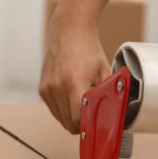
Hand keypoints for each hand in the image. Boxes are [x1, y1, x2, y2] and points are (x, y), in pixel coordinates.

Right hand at [39, 14, 109, 133]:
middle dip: (82, 124)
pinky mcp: (42, 89)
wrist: (69, 31)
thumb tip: (116, 114)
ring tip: (82, 103)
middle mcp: (57, 87)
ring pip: (60, 119)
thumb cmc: (88, 50)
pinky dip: (63, 110)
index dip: (88, 126)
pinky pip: (54, 110)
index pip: (78, 119)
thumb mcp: (104, 71)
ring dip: (72, 118)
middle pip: (68, 124)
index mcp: (74, 83)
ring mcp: (47, 89)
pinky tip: (72, 97)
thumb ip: (108, 93)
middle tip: (93, 116)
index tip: (97, 127)